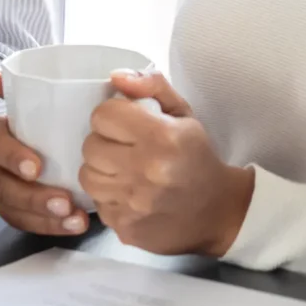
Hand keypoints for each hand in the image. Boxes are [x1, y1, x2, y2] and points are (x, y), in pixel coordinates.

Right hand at [0, 69, 91, 236]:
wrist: (56, 140)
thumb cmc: (50, 116)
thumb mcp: (43, 97)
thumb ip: (16, 84)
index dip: (12, 157)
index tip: (37, 168)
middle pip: (0, 185)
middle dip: (31, 197)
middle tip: (64, 202)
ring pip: (11, 209)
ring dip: (43, 218)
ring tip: (75, 219)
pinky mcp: (13, 210)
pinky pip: (24, 224)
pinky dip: (49, 227)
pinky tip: (74, 225)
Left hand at [79, 70, 252, 256]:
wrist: (218, 212)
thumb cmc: (197, 157)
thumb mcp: (183, 114)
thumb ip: (152, 86)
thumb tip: (116, 77)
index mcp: (161, 136)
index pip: (103, 115)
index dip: (112, 116)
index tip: (126, 124)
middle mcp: (146, 170)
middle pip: (90, 146)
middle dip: (104, 143)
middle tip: (125, 149)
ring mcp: (134, 204)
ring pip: (87, 177)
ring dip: (102, 171)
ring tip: (124, 171)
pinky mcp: (126, 228)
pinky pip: (98, 205)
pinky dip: (110, 197)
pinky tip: (131, 195)